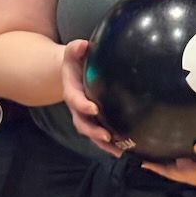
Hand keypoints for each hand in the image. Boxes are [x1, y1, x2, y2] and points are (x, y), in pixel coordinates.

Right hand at [60, 39, 120, 154]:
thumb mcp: (72, 53)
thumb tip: (82, 45)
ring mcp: (85, 117)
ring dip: (104, 144)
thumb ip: (75, 49)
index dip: (83, 106)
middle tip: (107, 136)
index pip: (75, 100)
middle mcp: (77, 108)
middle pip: (82, 123)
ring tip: (119, 151)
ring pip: (92, 134)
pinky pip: (101, 135)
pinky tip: (125, 150)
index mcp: (72, 91)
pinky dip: (111, 144)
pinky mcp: (95, 121)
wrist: (71, 72)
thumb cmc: (75, 61)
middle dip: (93, 131)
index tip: (94, 109)